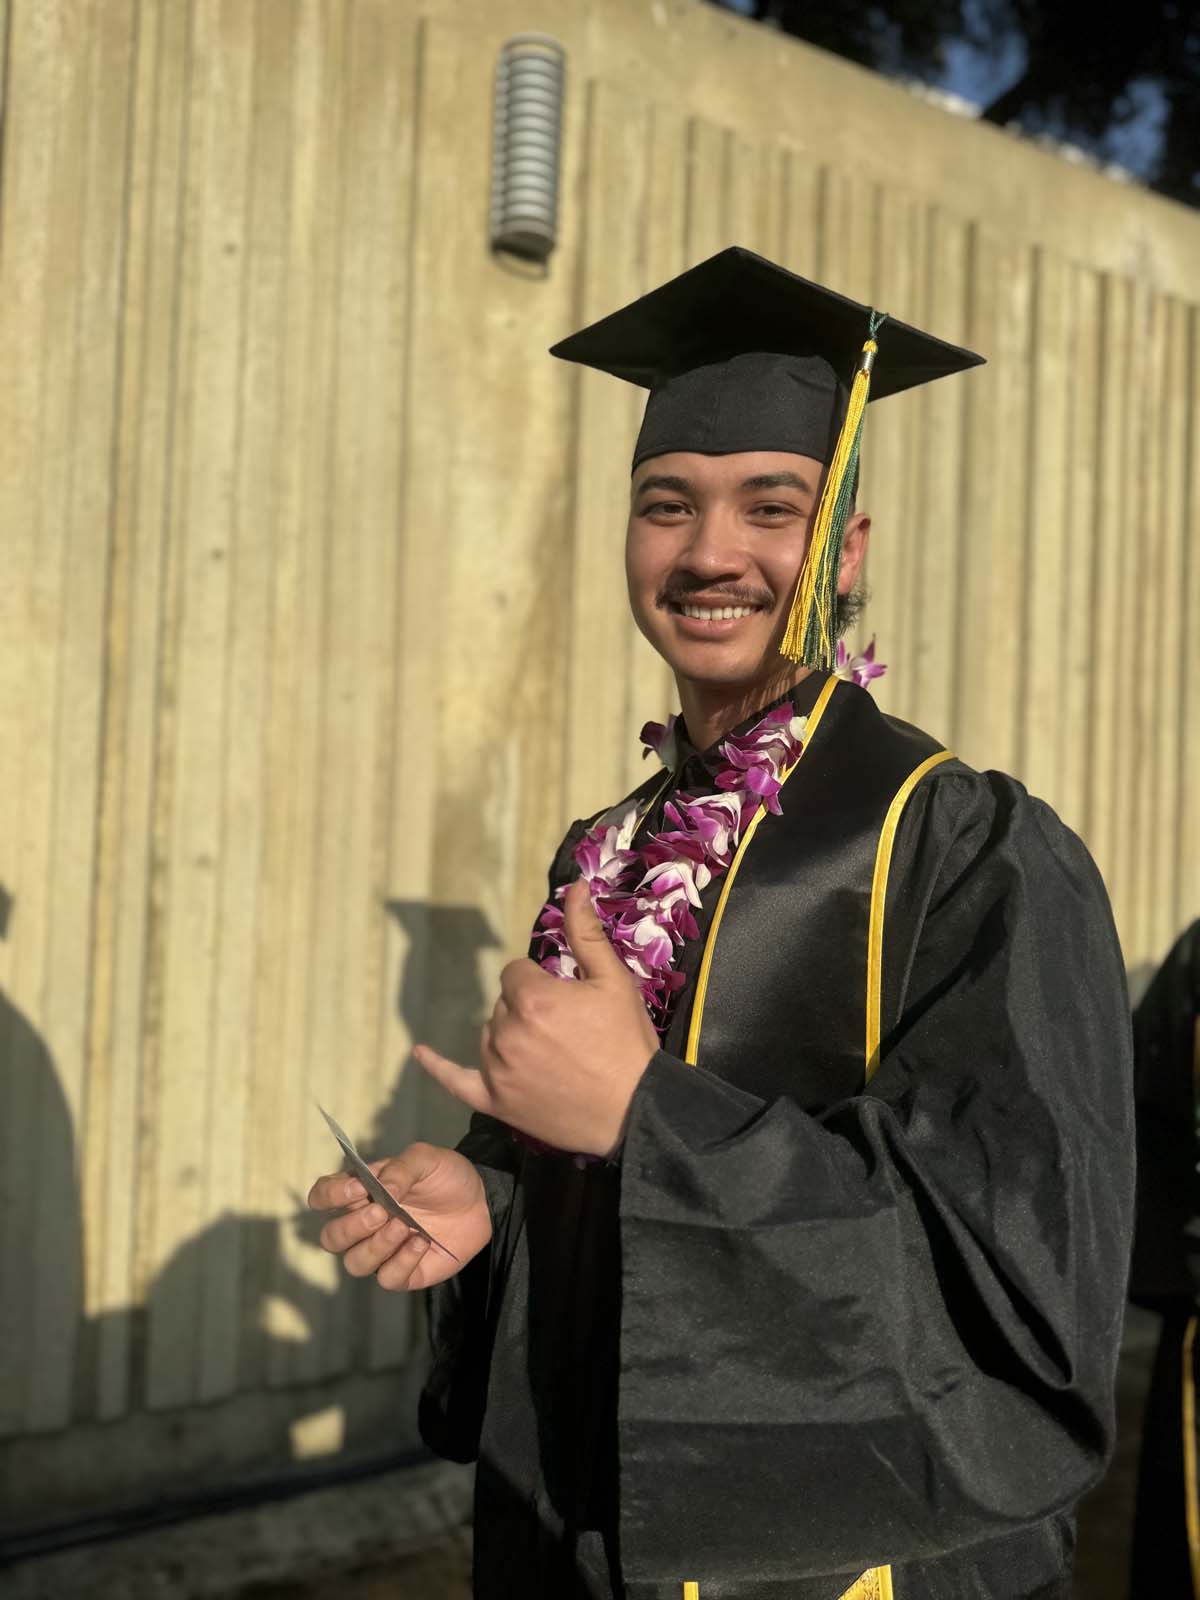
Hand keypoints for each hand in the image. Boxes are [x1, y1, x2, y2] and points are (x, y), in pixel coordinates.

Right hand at [307, 1142, 491, 1289]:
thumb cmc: (445, 1176)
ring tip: (404, 1226)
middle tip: (382, 1212)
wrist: (481, 1199)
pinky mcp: (404, 1273)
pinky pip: (387, 1278)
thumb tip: (381, 1191)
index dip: (329, 1196)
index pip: (322, 1197)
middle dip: (352, 1227)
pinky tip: (421, 1242)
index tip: (358, 1188)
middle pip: (332, 1238)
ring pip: (354, 1263)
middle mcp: (365, 1225)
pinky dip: (402, 1261)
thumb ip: (400, 1169)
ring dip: (376, 1246)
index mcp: (361, 1193)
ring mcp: (383, 1251)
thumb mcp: (425, 1159)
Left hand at [414, 879, 658, 1156]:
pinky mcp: (495, 1102)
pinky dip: (438, 1067)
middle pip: (503, 1004)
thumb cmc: (627, 1044)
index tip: (568, 1001)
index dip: (542, 983)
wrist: (636, 1112)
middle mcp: (506, 1032)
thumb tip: (575, 885)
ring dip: (510, 1036)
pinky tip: (421, 1053)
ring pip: (489, 1035)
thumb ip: (585, 933)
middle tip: (568, 1032)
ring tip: (550, 1054)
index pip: (516, 972)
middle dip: (529, 1009)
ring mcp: (496, 1070)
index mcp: (532, 998)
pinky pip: (455, 1080)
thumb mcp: (614, 981)